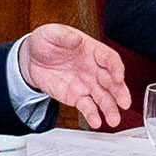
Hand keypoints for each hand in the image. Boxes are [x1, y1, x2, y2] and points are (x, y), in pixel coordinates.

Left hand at [15, 25, 133, 124]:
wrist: (31, 60)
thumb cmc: (46, 42)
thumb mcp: (50, 33)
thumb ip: (64, 36)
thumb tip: (76, 39)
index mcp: (92, 50)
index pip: (109, 59)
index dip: (116, 68)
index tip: (118, 76)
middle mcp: (94, 68)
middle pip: (111, 81)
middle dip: (120, 92)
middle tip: (125, 102)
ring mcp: (87, 84)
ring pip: (103, 97)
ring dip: (110, 108)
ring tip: (113, 120)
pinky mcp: (77, 97)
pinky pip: (87, 107)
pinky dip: (92, 114)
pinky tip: (96, 122)